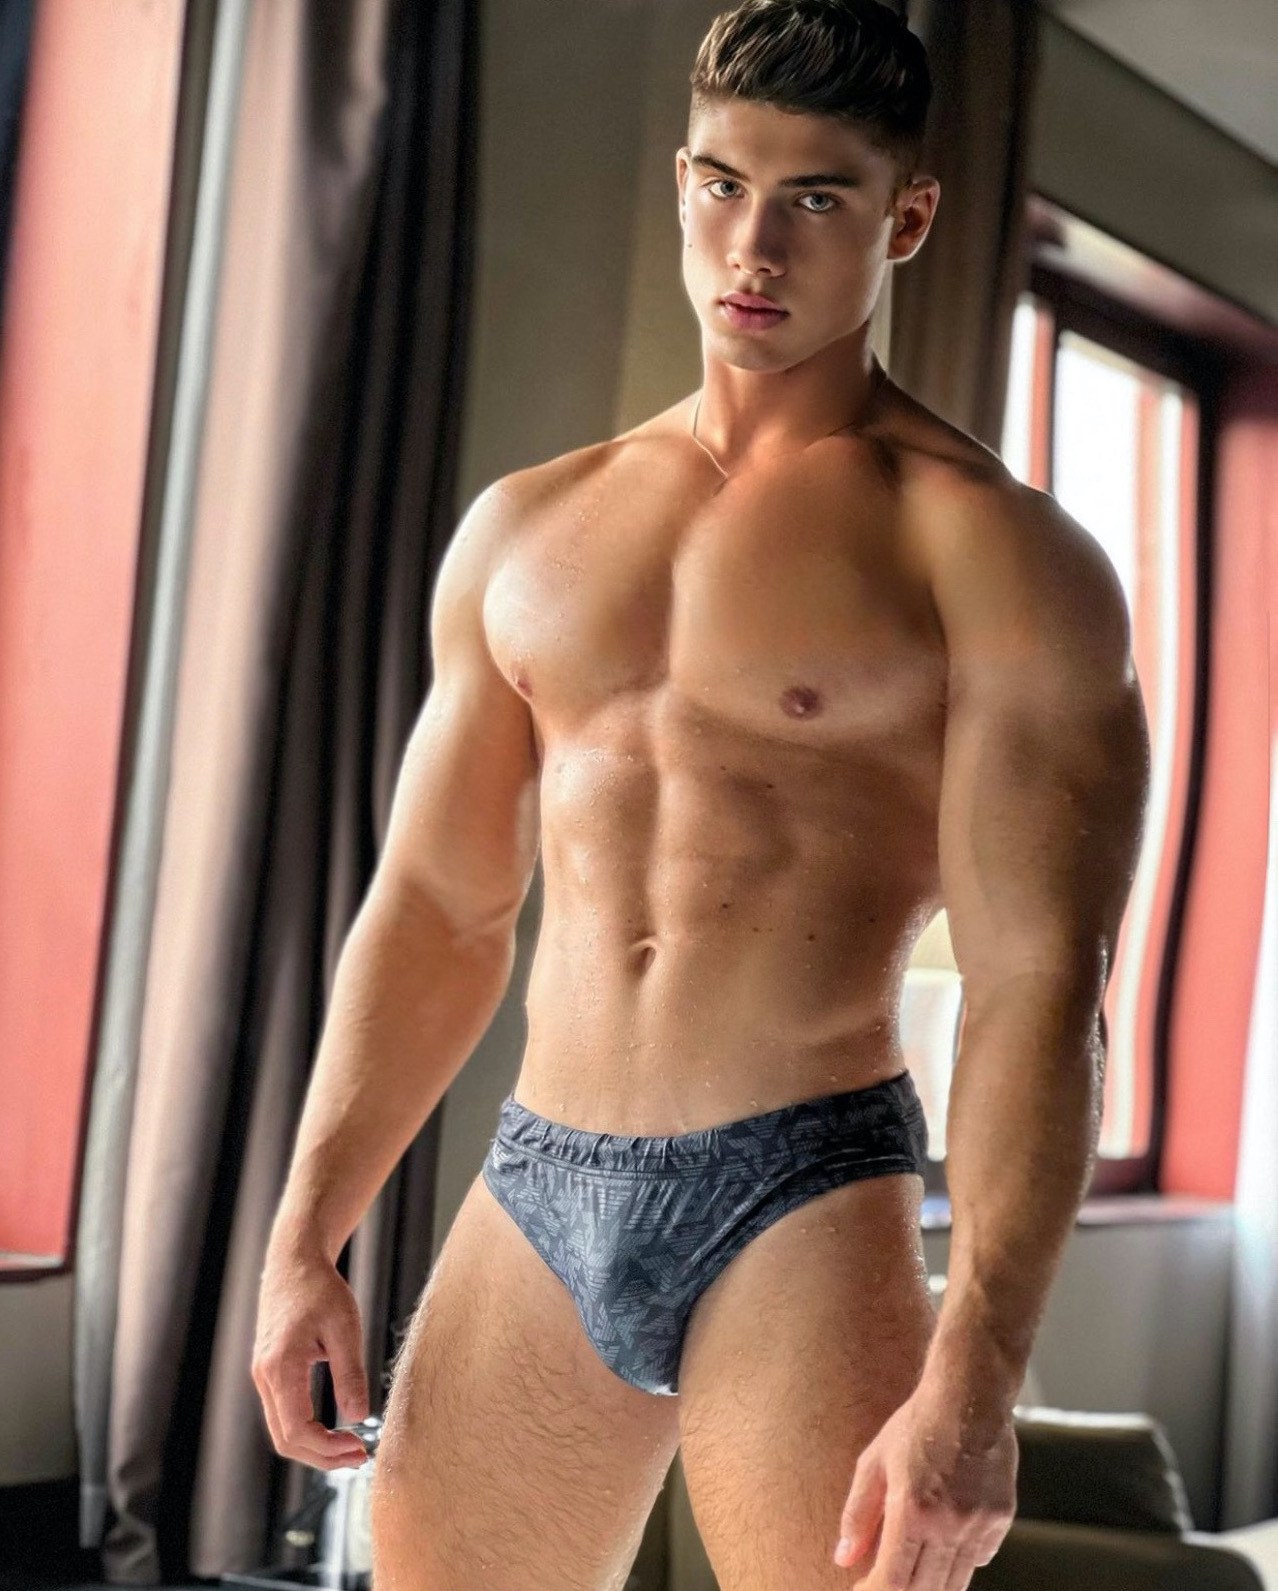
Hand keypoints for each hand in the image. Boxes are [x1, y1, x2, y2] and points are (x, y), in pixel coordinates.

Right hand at [251, 1231, 370, 1470]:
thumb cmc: (321, 1289)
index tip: (359, 1448)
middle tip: (359, 1458)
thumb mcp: (344, 1327)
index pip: (296, 1430)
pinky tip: (333, 1430)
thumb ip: (350, 1373)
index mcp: (281, 1367)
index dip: (327, 1449)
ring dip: (314, 1447)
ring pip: (281, 1430)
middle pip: (285, 1439)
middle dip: (321, 1456)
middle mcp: (265, 1377)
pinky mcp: (270, 1372)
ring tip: (350, 1448)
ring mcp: (264, 1376)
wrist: (294, 1262)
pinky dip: (306, 1431)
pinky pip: (283, 1414)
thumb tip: (359, 1417)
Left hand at [832, 1383, 1017, 1589]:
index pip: (893, 1581)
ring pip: (955, 1583)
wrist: (970, 1397)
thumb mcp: (875, 1462)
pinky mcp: (1000, 1519)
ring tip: (911, 1574)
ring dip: (931, 1587)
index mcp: (911, 1510)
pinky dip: (959, 1564)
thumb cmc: (916, 1424)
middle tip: (884, 1583)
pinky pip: (979, 1560)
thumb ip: (858, 1514)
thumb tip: (844, 1558)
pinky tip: (944, 1545)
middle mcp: (948, 1524)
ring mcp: (978, 1524)